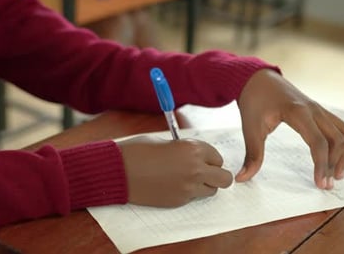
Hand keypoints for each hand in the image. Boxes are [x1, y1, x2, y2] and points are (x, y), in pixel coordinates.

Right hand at [116, 136, 232, 206]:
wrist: (119, 170)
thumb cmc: (138, 151)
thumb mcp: (166, 141)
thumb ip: (185, 149)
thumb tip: (196, 155)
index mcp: (193, 150)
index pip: (217, 157)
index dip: (209, 157)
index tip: (201, 158)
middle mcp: (195, 170)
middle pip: (224, 178)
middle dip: (216, 174)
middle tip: (204, 171)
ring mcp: (188, 188)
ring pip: (211, 191)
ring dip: (204, 185)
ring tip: (186, 178)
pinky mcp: (178, 201)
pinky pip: (193, 198)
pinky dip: (187, 192)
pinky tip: (171, 184)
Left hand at [235, 70, 343, 189]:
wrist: (257, 78)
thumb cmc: (254, 100)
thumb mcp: (250, 128)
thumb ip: (251, 155)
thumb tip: (241, 178)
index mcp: (298, 112)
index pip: (318, 142)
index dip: (322, 165)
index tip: (321, 184)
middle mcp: (314, 109)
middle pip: (336, 139)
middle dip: (335, 164)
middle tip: (328, 186)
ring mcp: (319, 108)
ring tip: (338, 175)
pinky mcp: (319, 110)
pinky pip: (340, 127)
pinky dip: (343, 143)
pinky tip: (337, 158)